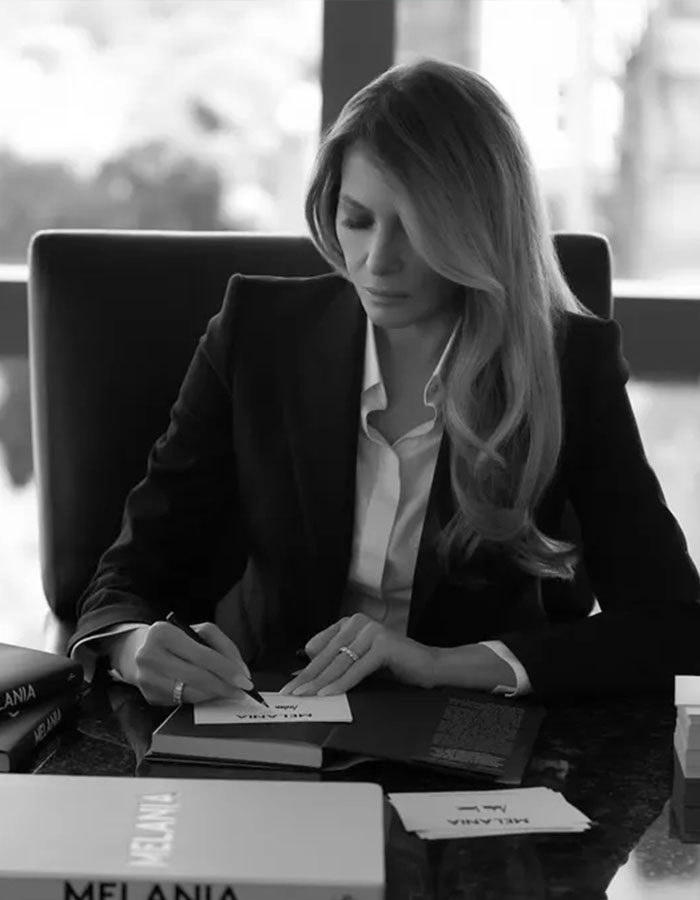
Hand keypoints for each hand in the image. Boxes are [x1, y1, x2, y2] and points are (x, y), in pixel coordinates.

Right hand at [107, 621, 252, 705]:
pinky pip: (182, 701)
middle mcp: (150, 656)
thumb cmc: (173, 639)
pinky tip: (208, 692)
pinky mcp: (148, 696)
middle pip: (197, 677)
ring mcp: (147, 679)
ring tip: (228, 691)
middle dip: (224, 686)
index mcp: (163, 633)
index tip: (245, 680)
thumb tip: (240, 671)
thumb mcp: (196, 631)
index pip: (202, 655)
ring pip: (191, 693)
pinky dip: (200, 698)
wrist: (135, 650)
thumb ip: (222, 646)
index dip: (227, 670)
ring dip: (214, 694)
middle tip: (242, 691)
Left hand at [279, 613, 437, 695]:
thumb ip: (338, 664)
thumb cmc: (394, 665)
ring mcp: (371, 631)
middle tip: (290, 693)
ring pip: (339, 663)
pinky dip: (341, 683)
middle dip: (307, 677)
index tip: (291, 685)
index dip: (305, 668)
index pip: (320, 646)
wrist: (429, 666)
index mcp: (350, 623)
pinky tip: (328, 693)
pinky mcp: (383, 645)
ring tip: (305, 696)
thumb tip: (307, 678)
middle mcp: (359, 622)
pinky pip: (356, 668)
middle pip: (327, 655)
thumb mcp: (360, 662)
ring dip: (320, 682)